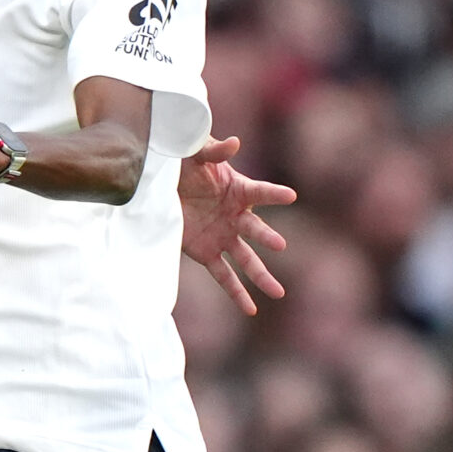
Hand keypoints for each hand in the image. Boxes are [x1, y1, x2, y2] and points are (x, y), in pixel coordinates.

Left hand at [178, 137, 293, 315]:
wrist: (162, 184)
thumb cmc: (185, 163)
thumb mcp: (195, 152)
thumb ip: (214, 150)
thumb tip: (235, 142)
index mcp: (238, 190)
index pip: (260, 192)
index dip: (274, 194)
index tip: (290, 196)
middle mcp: (236, 216)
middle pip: (255, 230)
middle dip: (267, 237)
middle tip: (279, 244)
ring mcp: (224, 237)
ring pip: (246, 259)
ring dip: (261, 276)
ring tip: (278, 293)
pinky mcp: (207, 253)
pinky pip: (224, 276)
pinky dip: (237, 293)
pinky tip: (251, 309)